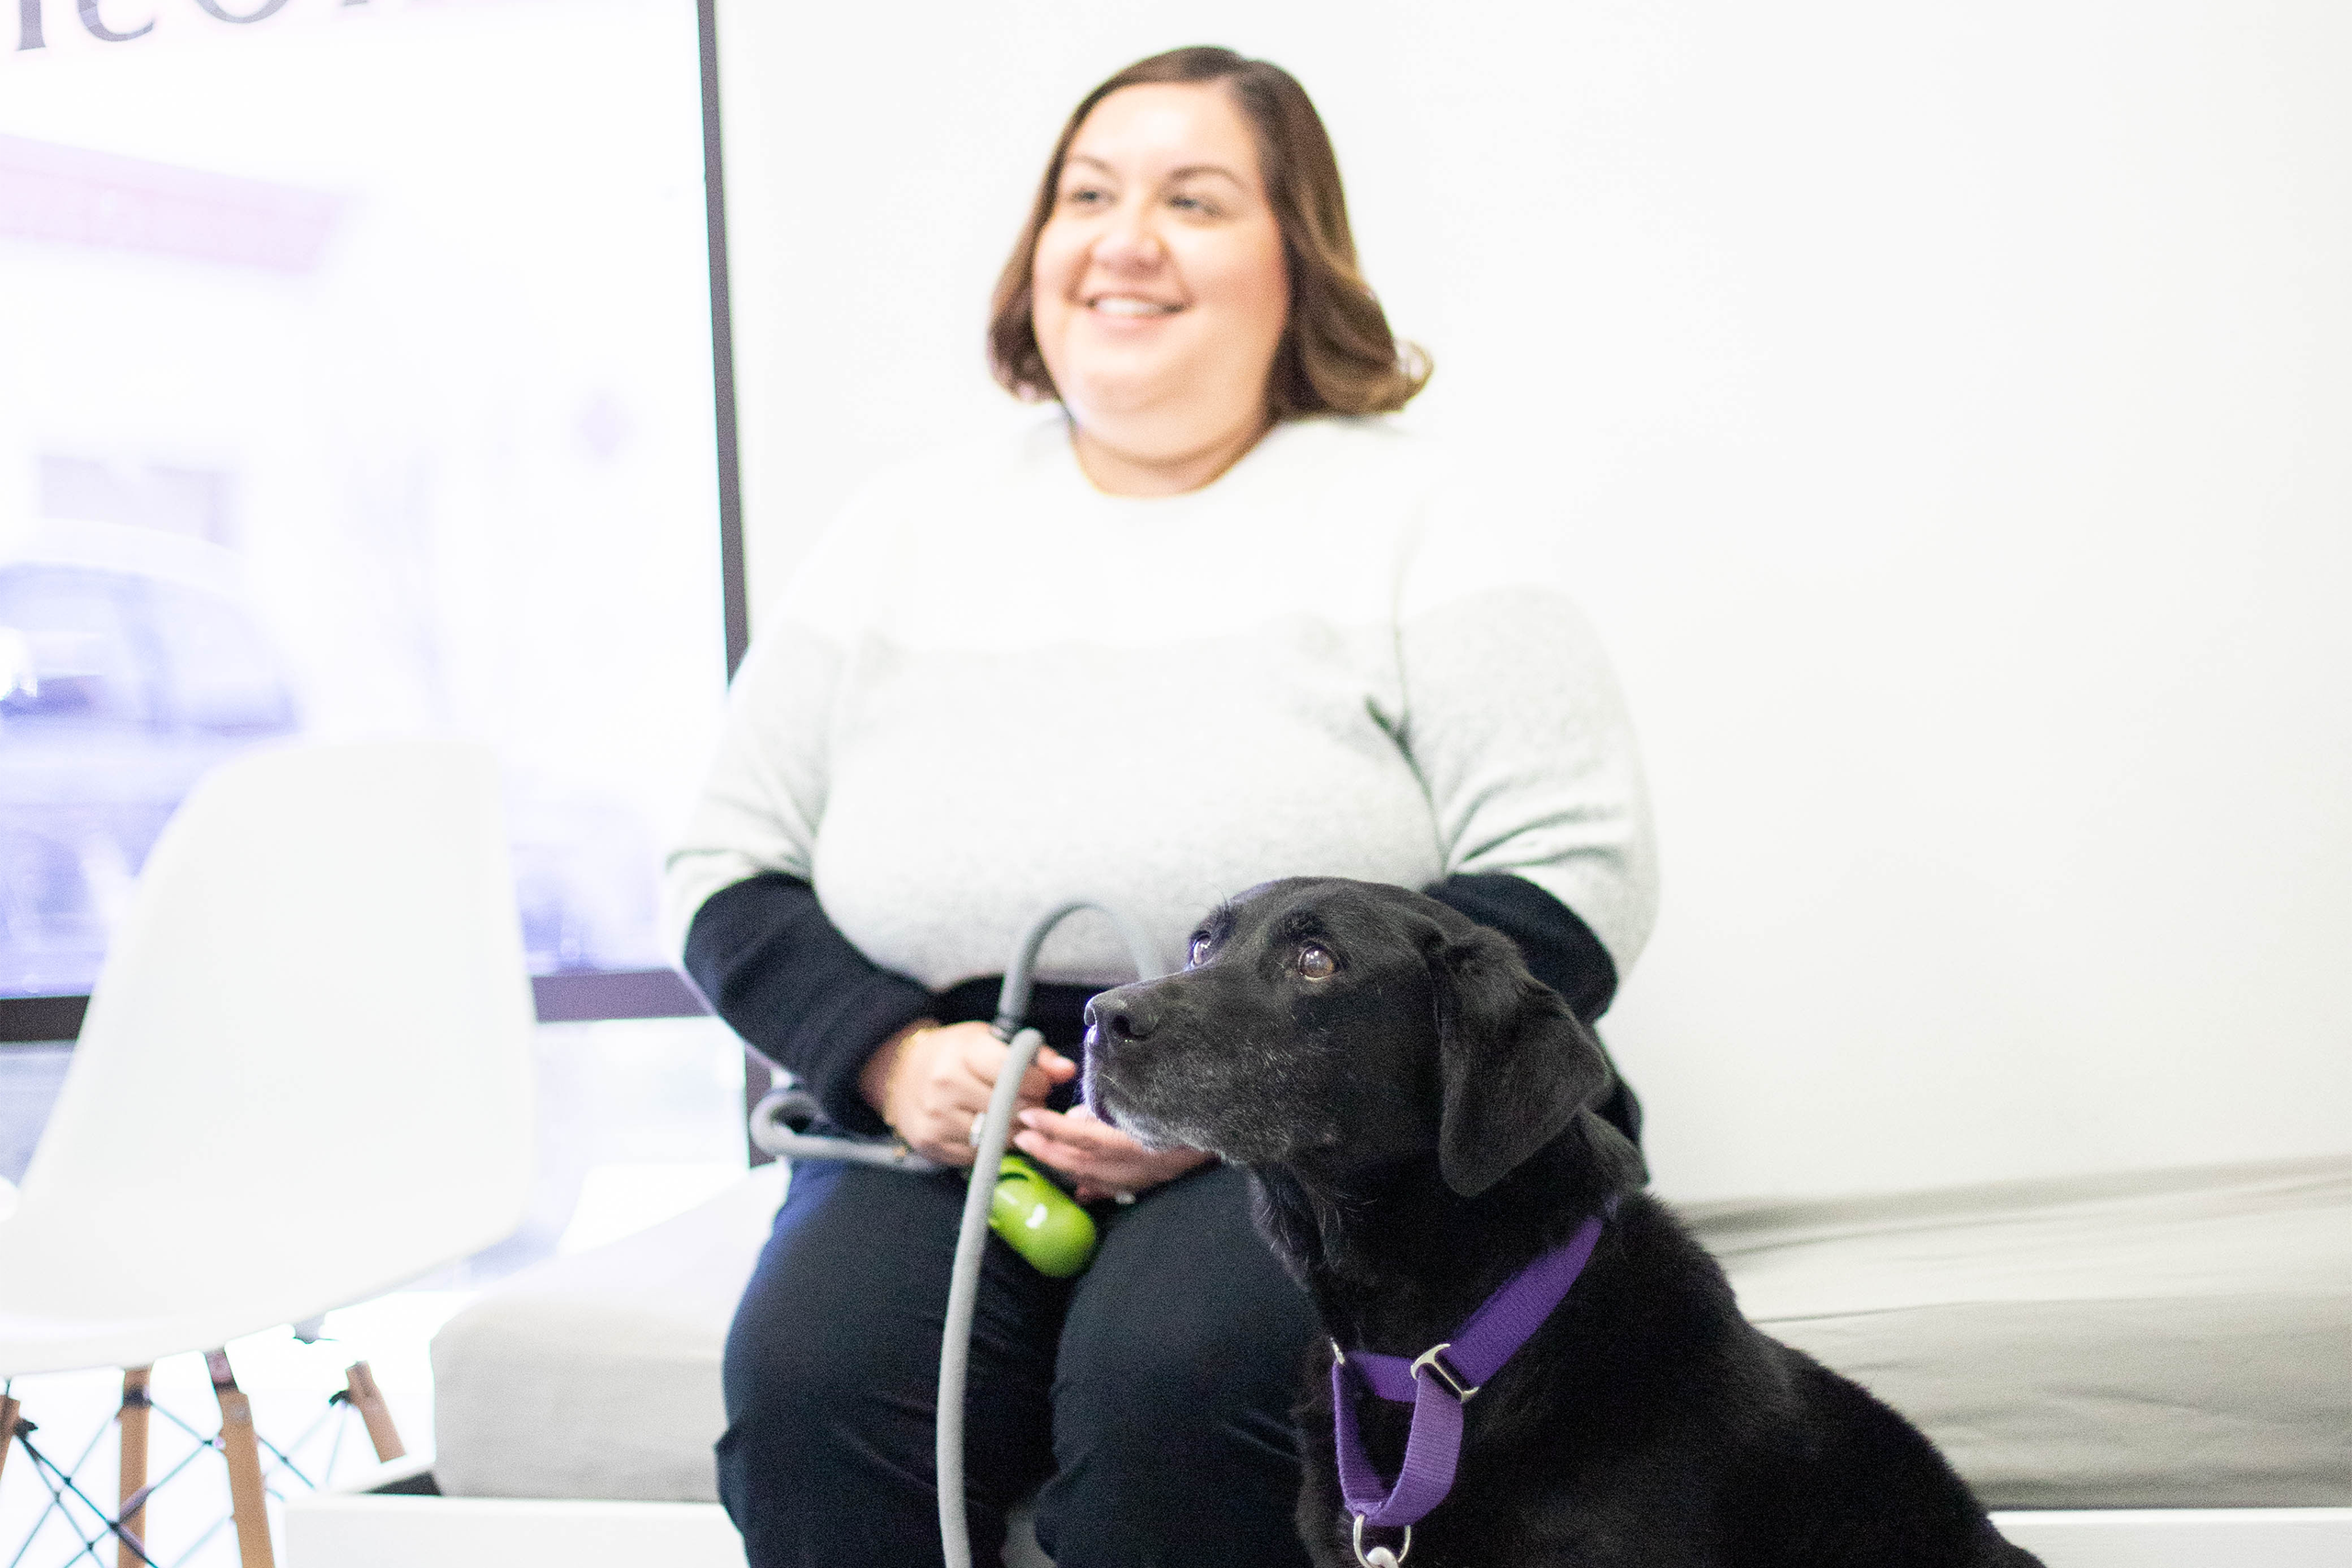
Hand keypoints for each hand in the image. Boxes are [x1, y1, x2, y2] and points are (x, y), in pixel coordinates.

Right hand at [859, 1020, 1077, 1167]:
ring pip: (998, 1136)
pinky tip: (989, 1130)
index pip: (1016, 1073)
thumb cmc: (954, 1054)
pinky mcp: (930, 1142)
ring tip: (1010, 1116)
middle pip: (1011, 1109)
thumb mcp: (990, 1041)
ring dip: (1015, 1130)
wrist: (900, 1073)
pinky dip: (991, 1146)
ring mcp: (936, 1117)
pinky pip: (978, 1154)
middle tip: (1029, 1101)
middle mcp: (946, 1084)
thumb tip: (1067, 1071)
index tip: (1039, 1082)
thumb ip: (1034, 1055)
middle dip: (1031, 1107)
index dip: (1038, 1081)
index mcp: (963, 1053)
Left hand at [1012, 1102, 1211, 1201]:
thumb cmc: (1198, 1096)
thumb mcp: (1154, 1091)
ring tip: (1038, 1150)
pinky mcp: (1159, 1178)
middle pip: (1085, 1162)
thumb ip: (1113, 1103)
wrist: (1240, 1118)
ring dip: (1064, 1165)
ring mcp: (1151, 1174)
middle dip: (1049, 1149)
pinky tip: (1077, 1186)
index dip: (1053, 1128)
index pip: (1085, 1136)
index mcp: (1142, 1139)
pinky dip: (1093, 1186)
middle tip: (1020, 1135)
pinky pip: (1117, 1187)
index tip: (1027, 1116)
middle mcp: (1143, 1162)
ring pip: (1097, 1177)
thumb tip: (1077, 1117)